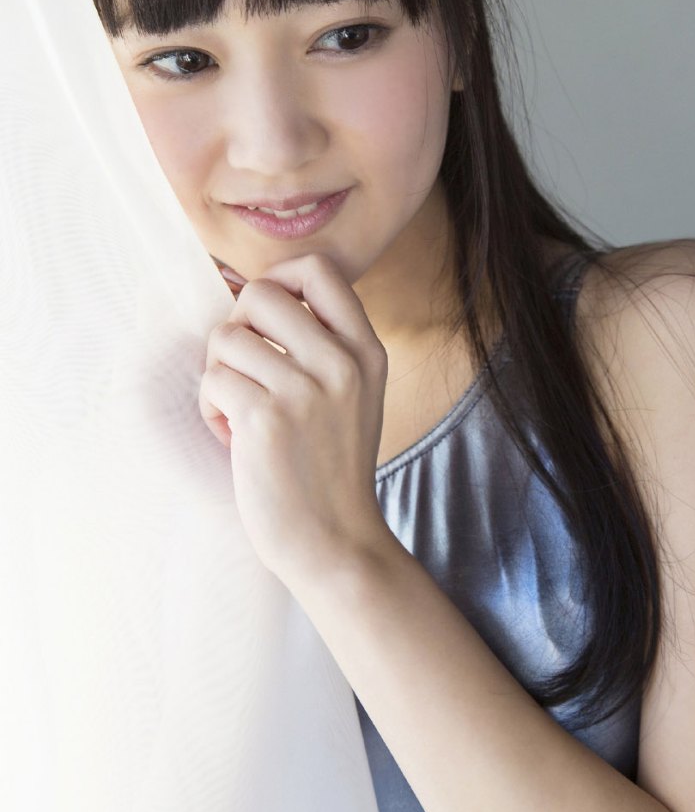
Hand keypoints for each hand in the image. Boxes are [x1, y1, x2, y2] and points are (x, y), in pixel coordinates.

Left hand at [199, 253, 389, 587]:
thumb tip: (247, 289)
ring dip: (219, 375)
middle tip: (245, 370)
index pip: (317, 269)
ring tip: (239, 413)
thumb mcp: (353, 392)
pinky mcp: (267, 420)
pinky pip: (213, 380)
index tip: (265, 319)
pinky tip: (235, 439)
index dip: (277, 279)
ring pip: (226, 338)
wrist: (335, 542)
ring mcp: (305, 390)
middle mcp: (341, 362)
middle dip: (237, 327)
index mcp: (366, 349)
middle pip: (260, 293)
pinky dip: (211, 409)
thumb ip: (320, 342)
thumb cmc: (329, 466)